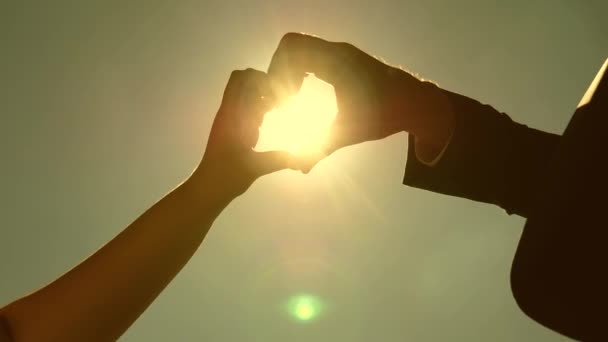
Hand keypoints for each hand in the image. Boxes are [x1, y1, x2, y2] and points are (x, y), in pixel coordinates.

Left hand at [193, 69, 296, 198]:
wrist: (206, 189)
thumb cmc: (226, 177)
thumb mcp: (255, 167)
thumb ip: (280, 159)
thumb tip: (304, 158)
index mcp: (232, 115)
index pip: (244, 79)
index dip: (264, 80)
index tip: (278, 96)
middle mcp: (228, 112)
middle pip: (243, 78)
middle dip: (262, 83)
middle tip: (276, 99)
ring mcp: (227, 119)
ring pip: (242, 92)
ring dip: (259, 96)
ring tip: (274, 110)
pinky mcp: (228, 128)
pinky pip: (241, 107)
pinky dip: (255, 108)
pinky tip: (264, 124)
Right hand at [268, 33, 453, 169]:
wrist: (415, 103)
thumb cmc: (385, 116)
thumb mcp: (349, 133)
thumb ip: (320, 150)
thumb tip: (299, 170)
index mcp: (337, 62)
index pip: (292, 48)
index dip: (279, 71)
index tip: (285, 99)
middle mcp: (337, 50)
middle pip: (291, 44)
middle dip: (279, 69)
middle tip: (283, 98)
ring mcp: (340, 51)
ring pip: (299, 47)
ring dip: (289, 68)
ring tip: (291, 96)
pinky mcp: (342, 57)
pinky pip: (310, 52)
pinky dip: (299, 67)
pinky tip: (301, 91)